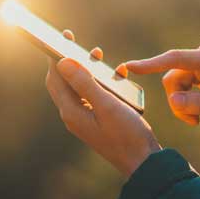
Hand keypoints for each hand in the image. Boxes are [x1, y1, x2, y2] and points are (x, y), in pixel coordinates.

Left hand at [45, 30, 161, 176]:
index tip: (64, 37)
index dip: (57, 55)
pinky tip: (118, 77)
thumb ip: (84, 83)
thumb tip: (62, 61)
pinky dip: (103, 83)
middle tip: (81, 44)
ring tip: (100, 56)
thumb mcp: (107, 105)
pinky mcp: (99, 120)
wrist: (143, 161)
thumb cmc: (127, 134)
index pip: (56, 77)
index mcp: (72, 111)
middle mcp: (75, 115)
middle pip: (66, 82)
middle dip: (72, 61)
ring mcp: (87, 118)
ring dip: (90, 71)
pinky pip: (95, 96)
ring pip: (81, 87)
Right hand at [122, 40, 199, 144]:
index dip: (152, 63)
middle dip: (176, 100)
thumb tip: (174, 99)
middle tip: (191, 120)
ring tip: (196, 119)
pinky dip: (184, 99)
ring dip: (180, 102)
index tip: (130, 66)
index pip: (177, 59)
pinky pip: (179, 82)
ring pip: (173, 81)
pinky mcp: (199, 65)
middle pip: (173, 75)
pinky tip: (197, 112)